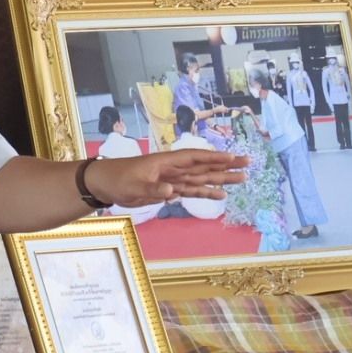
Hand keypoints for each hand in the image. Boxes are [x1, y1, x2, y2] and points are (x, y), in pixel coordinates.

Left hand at [90, 149, 246, 207]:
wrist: (104, 184)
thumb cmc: (117, 179)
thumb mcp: (133, 185)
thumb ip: (154, 189)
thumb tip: (172, 192)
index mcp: (166, 161)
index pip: (195, 158)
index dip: (214, 157)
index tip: (233, 157)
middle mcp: (173, 169)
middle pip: (204, 166)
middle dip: (226, 165)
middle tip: (247, 164)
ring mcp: (172, 179)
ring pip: (201, 179)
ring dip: (221, 179)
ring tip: (242, 179)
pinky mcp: (168, 190)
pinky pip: (191, 191)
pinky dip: (205, 193)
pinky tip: (220, 195)